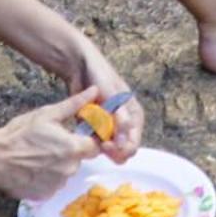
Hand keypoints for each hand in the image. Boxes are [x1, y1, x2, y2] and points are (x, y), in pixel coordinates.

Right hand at [0, 88, 105, 199]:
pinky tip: (33, 168)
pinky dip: (47, 178)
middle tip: (50, 143)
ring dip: (58, 165)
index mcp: (73, 148)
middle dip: (69, 152)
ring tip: (38, 156)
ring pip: (65, 172)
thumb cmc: (20, 133)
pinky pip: (53, 185)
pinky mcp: (46, 195)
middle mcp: (70, 169)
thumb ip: (74, 105)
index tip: (77, 135)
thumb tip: (94, 90)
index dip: (88, 140)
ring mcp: (58, 185)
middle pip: (79, 160)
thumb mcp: (47, 114)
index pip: (95, 147)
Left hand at [70, 46, 143, 162]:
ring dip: (98, 144)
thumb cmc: (101, 77)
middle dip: (110, 150)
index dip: (121, 149)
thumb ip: (120, 119)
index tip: (106, 145)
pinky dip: (89, 137)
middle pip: (121, 150)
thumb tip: (125, 143)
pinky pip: (94, 140)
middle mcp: (124, 123)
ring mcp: (109, 126)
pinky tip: (83, 127)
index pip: (133, 144)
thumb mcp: (113, 97)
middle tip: (97, 143)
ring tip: (89, 130)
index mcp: (135, 116)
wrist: (81, 66)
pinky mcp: (95, 126)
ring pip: (107, 148)